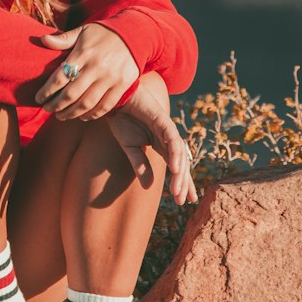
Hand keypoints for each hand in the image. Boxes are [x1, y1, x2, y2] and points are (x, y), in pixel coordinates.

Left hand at [36, 23, 139, 120]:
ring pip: (87, 103)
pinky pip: (105, 105)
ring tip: (61, 116)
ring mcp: (110, 78)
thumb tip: (43, 40)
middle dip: (56, 105)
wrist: (135, 33)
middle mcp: (96, 67)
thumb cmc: (103, 33)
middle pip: (71, 94)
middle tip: (47, 109)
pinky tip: (82, 116)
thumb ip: (63, 39)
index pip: (60, 77)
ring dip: (71, 113)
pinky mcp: (122, 85)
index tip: (38, 98)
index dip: (47, 91)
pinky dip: (92, 115)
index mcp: (83, 53)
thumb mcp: (83, 31)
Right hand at [106, 73, 197, 203]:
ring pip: (179, 154)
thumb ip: (140, 166)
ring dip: (180, 173)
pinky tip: (175, 168)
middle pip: (182, 163)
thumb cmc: (123, 120)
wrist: (117, 100)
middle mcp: (168, 139)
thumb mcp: (130, 148)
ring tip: (178, 190)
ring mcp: (167, 130)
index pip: (177, 167)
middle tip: (183, 201)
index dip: (181, 183)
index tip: (184, 201)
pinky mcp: (164, 121)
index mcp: (161, 146)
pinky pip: (172, 140)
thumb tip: (149, 188)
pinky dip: (175, 154)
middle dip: (183, 183)